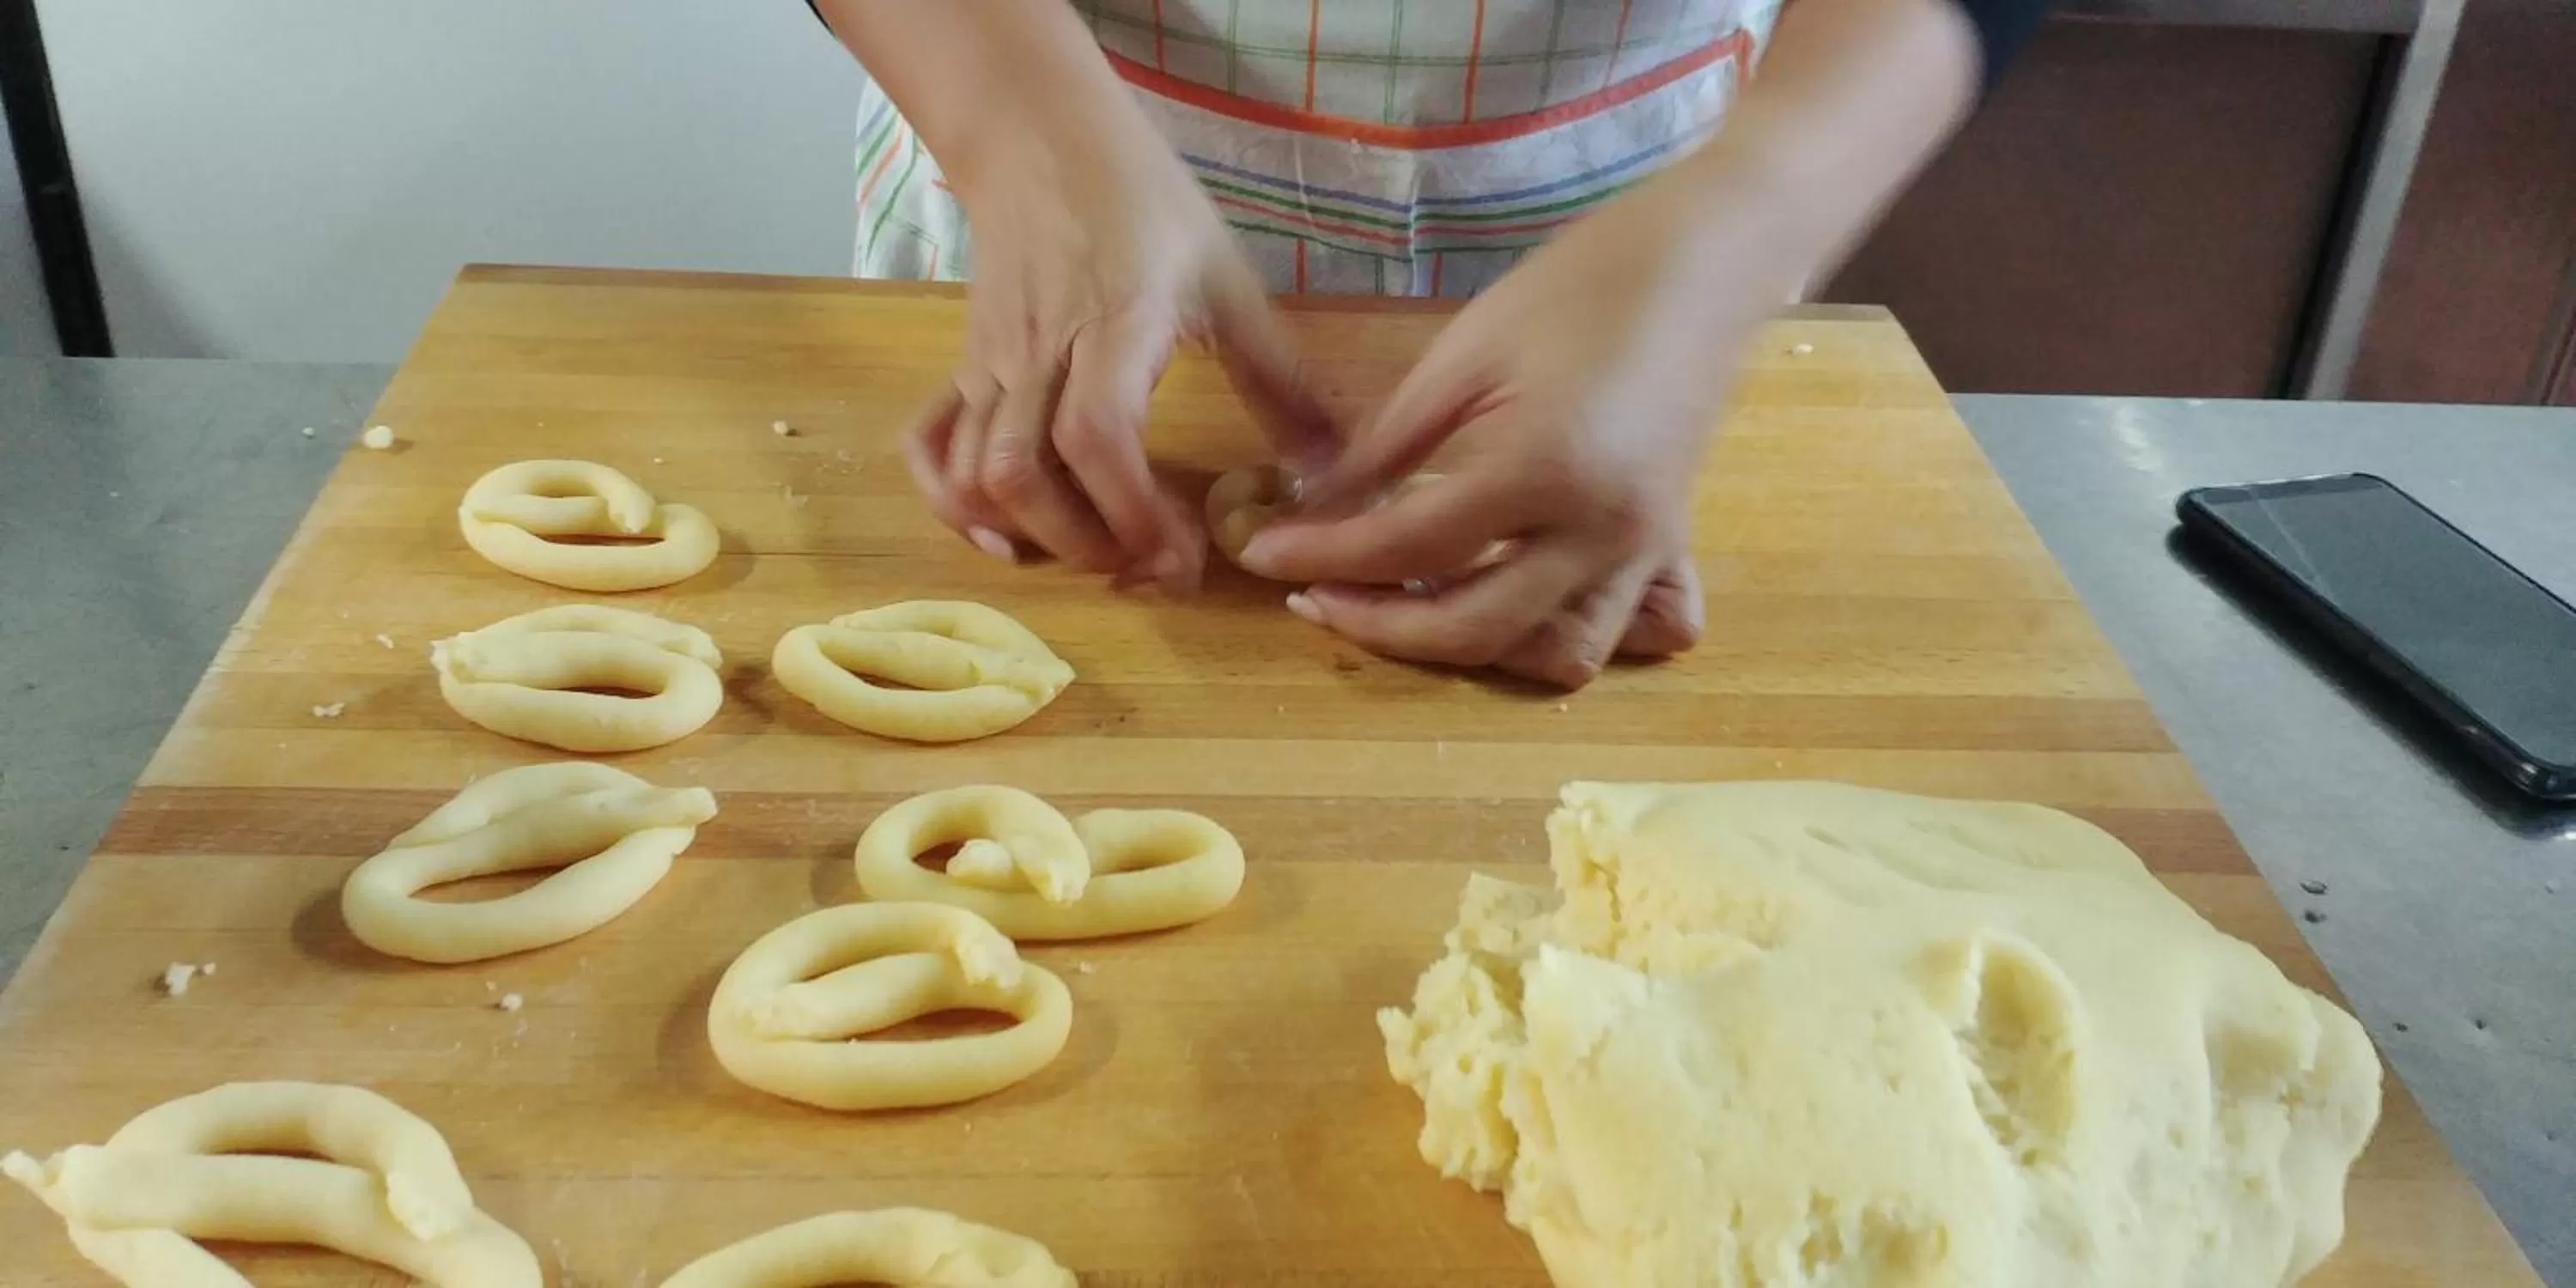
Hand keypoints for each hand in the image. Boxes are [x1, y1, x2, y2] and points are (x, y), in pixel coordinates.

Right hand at [903, 122, 1331, 590]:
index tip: (1181, 557)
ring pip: (977, 473)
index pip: (1097, 438)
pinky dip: (952, 503)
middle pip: (1025, 476)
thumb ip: (1279, 378)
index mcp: (1113, 325)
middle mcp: (1038, 353)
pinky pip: (929, 445)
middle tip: (1149, 563)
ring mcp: (989, 363)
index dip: (1134, 515)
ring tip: (1095, 551)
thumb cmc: (1145, 206)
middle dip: (1087, 544)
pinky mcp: (962, 367)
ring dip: (1031, 535)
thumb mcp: (1227, 281)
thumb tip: (1330, 466)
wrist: (1044, 142)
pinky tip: (1002, 537)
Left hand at [1237, 178, 1792, 688]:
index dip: (1325, 558)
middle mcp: (1602, 531)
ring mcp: (1645, 548)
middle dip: (1379, 627)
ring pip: (1556, 656)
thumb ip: (1386, 451)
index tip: (1261, 555)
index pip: (1409, 547)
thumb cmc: (1578, 287)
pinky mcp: (1670, 546)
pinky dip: (1562, 635)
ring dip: (1476, 650)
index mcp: (1543, 469)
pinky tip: (1511, 604)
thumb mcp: (1463, 357)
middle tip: (1313, 597)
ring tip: (1407, 608)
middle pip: (1473, 629)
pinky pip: (1626, 630)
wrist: (1704, 261)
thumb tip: (1309, 512)